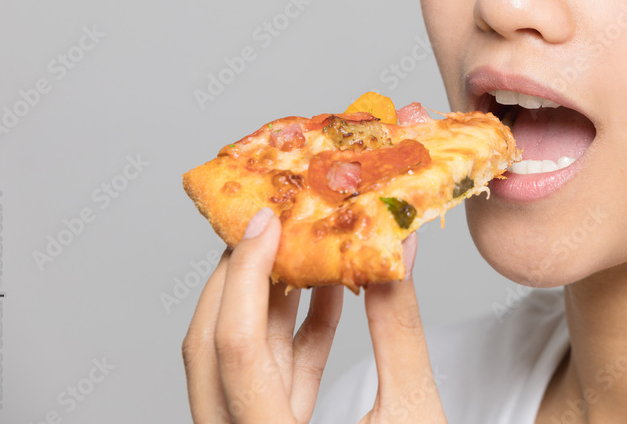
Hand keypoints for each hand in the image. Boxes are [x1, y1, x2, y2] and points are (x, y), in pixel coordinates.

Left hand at [181, 207, 446, 422]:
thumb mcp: (414, 413)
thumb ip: (399, 328)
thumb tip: (398, 251)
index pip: (235, 349)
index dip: (246, 276)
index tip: (268, 221)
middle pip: (211, 349)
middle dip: (237, 277)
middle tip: (268, 221)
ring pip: (235, 359)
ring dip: (266, 298)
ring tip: (299, 243)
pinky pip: (268, 377)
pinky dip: (293, 331)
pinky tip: (326, 291)